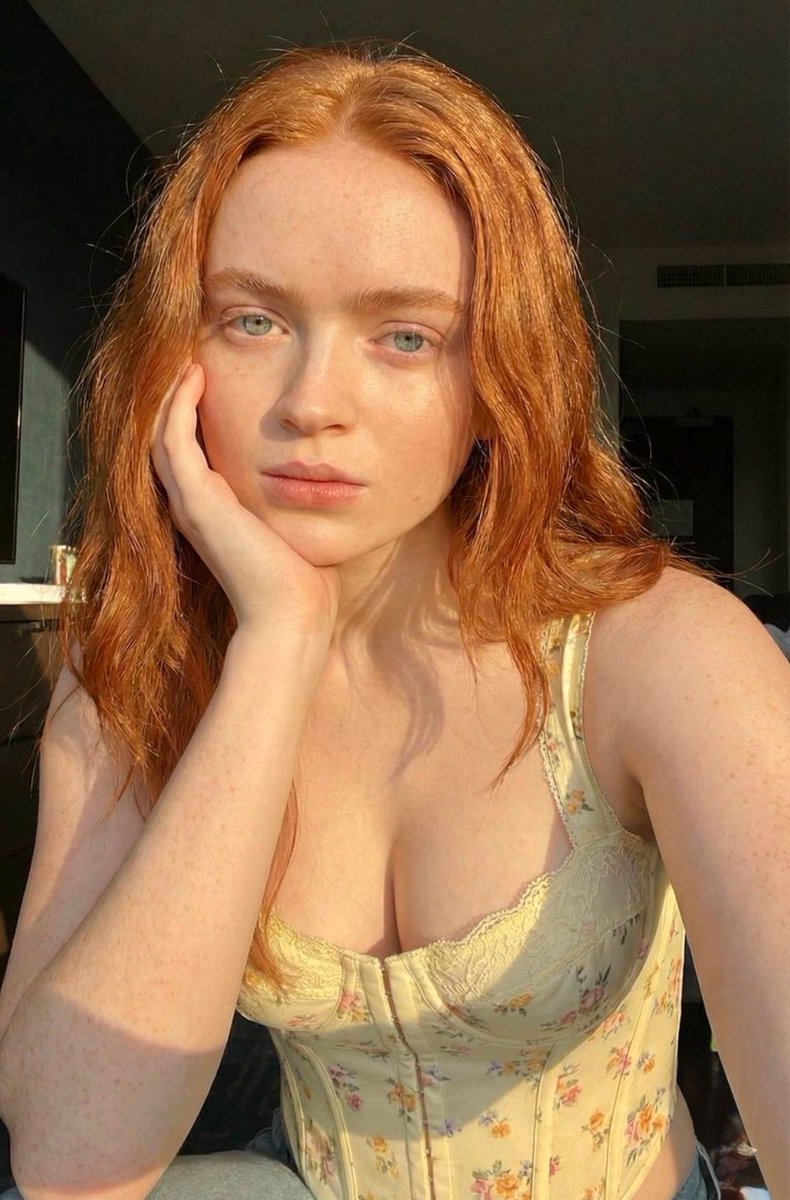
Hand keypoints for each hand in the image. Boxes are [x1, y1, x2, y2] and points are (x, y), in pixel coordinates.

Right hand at [150, 363, 340, 635]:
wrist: (292, 615)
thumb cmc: (305, 581)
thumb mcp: (294, 527)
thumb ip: (295, 500)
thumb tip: (324, 478)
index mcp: (214, 513)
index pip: (190, 453)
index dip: (192, 414)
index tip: (209, 378)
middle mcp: (194, 507)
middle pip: (167, 438)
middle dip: (175, 398)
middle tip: (189, 358)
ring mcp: (190, 505)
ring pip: (161, 434)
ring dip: (171, 394)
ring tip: (186, 358)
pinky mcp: (197, 502)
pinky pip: (174, 440)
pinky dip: (178, 405)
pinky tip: (193, 375)